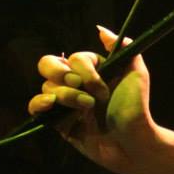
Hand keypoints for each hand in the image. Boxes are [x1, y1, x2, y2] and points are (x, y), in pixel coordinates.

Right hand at [28, 26, 156, 173]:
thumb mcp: (136, 74)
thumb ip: (122, 47)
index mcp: (91, 70)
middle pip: (48, 64)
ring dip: (66, 96)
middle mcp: (75, 84)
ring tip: (86, 109)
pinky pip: (36, 107)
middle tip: (80, 88)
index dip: (84, 70)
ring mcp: (65, 103)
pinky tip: (50, 105)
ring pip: (47, 87)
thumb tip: (99, 30)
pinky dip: (39, 103)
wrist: (133, 143)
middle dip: (61, 73)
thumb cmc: (136, 109)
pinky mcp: (58, 122)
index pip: (73, 58)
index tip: (101, 87)